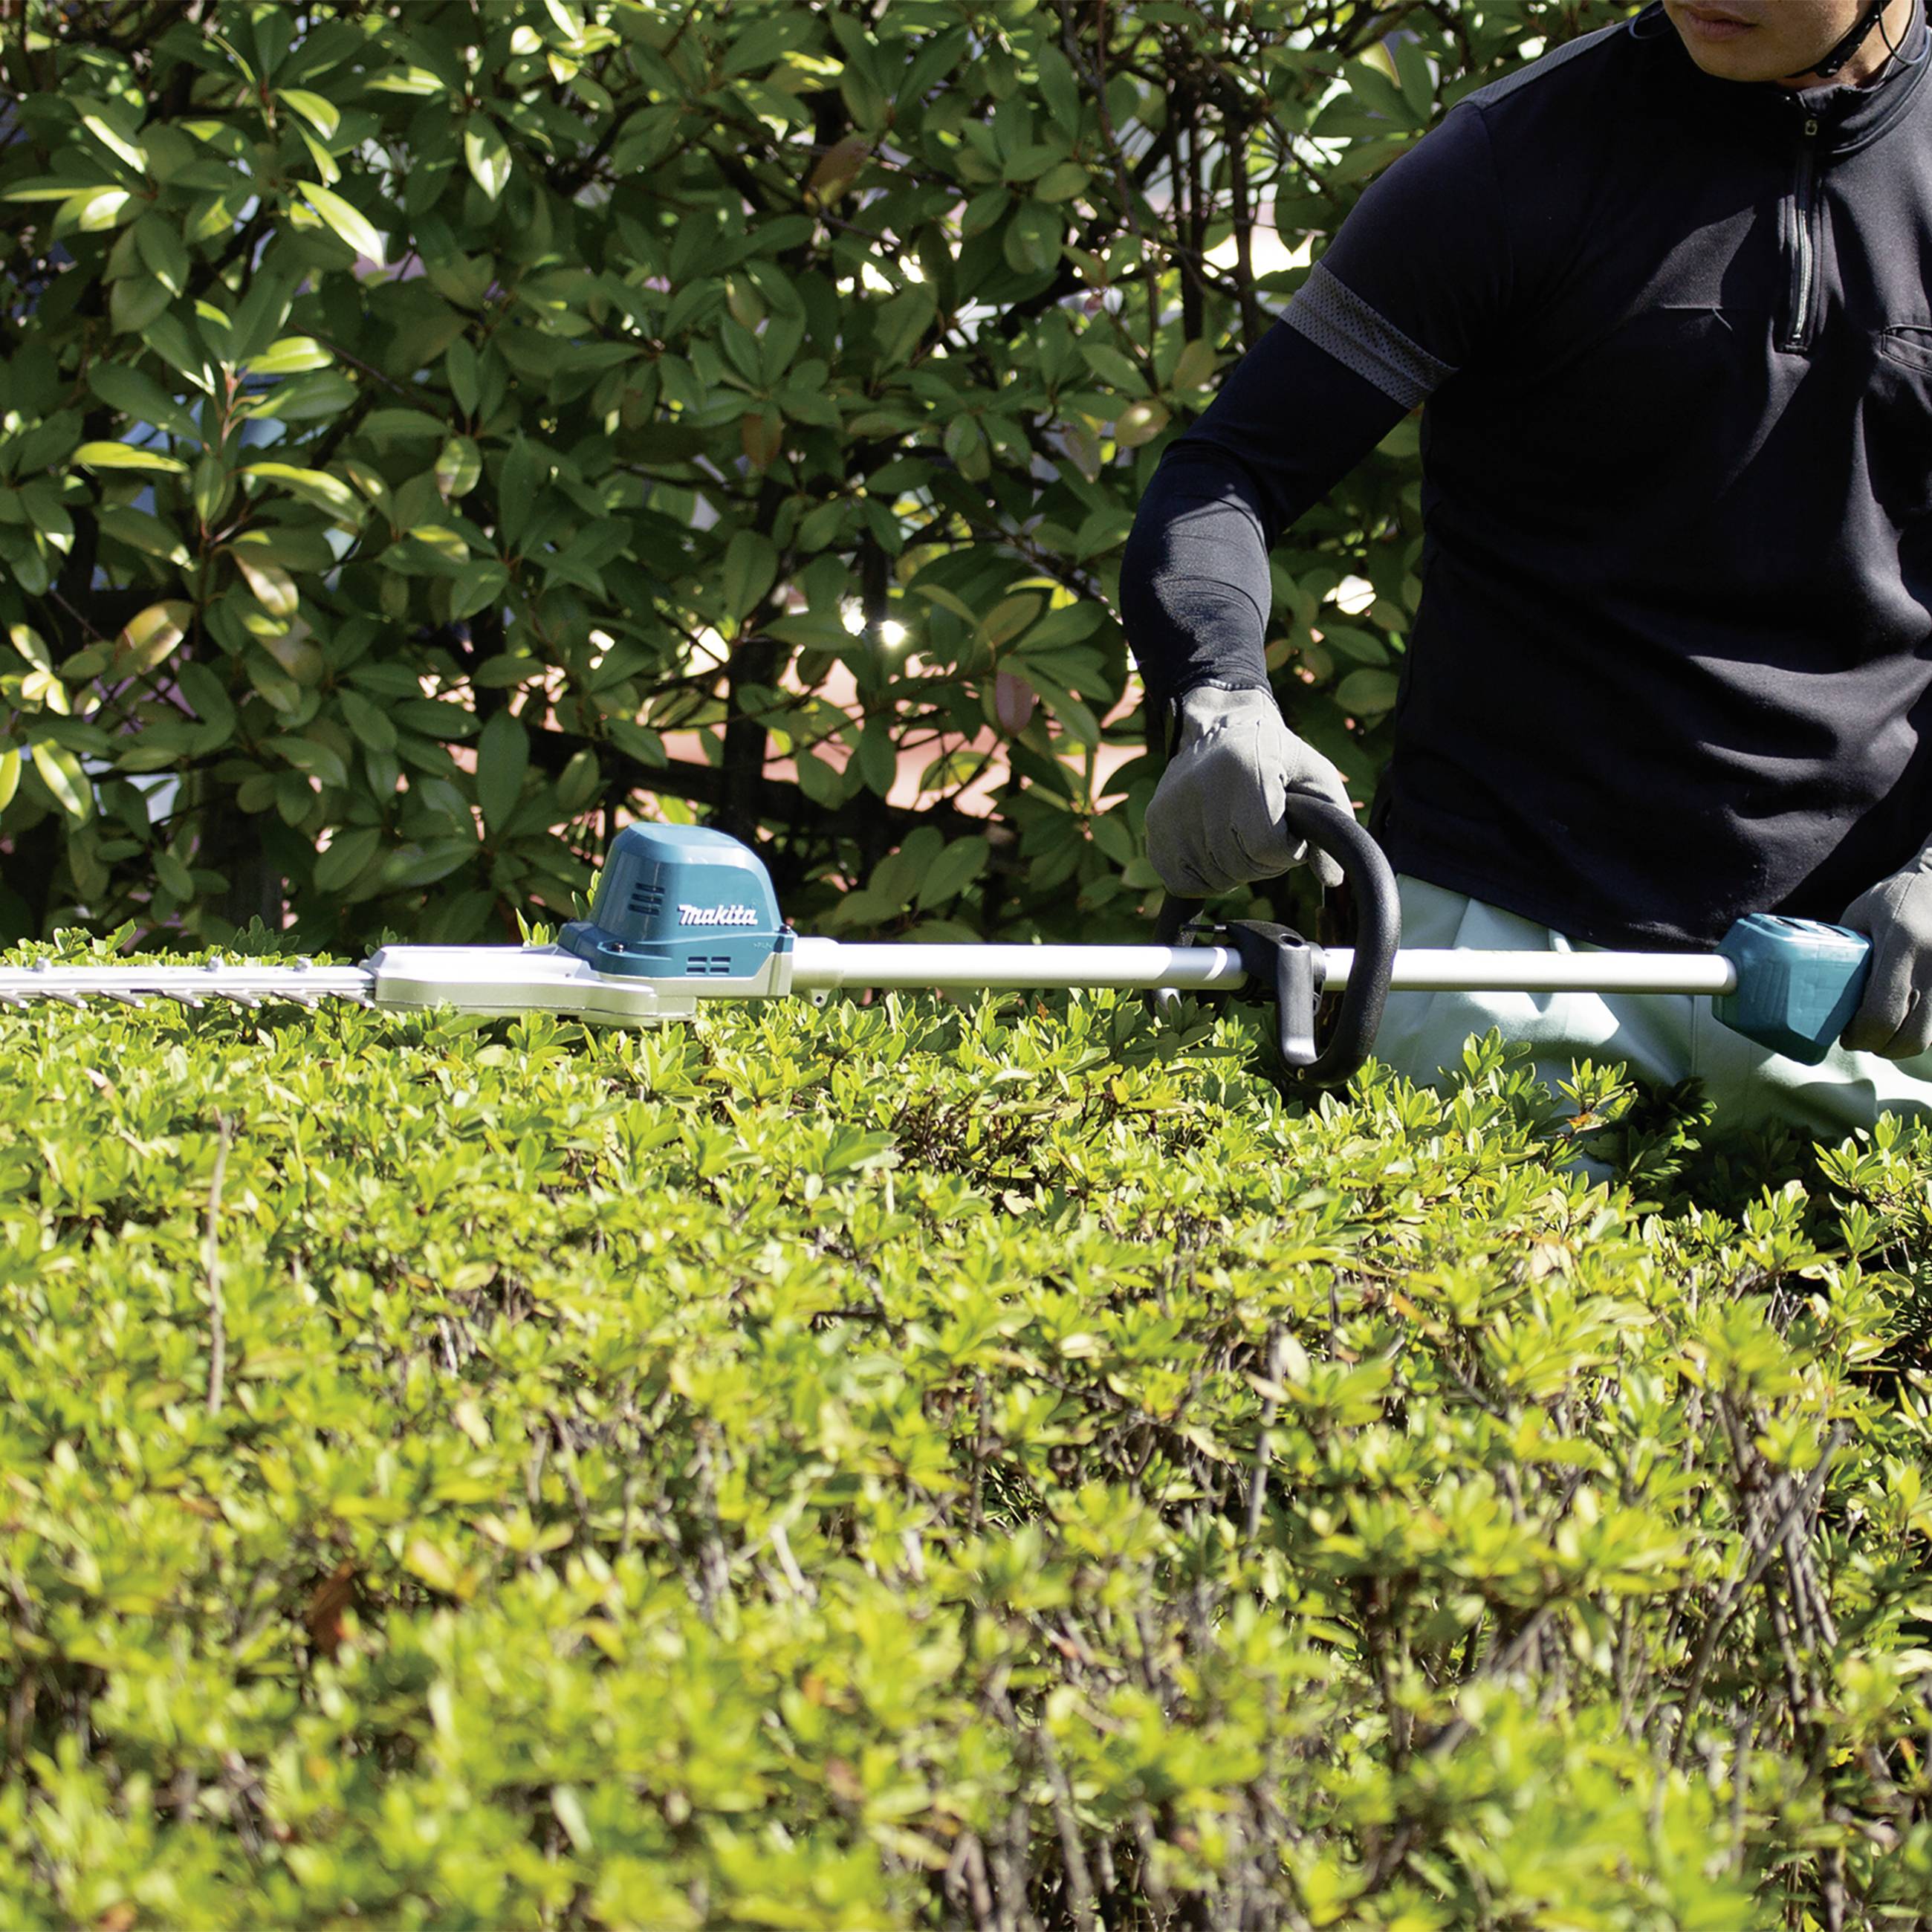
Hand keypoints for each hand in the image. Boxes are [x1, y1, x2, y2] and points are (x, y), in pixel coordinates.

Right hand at [1144, 685, 1353, 895]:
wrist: (1217, 727)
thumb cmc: (1275, 755)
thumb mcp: (1315, 775)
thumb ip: (1333, 825)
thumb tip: (1331, 878)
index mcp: (1246, 770)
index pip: (1268, 847)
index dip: (1287, 849)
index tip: (1286, 828)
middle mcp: (1201, 790)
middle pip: (1243, 866)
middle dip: (1264, 859)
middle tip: (1263, 830)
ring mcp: (1171, 811)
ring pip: (1216, 878)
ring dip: (1237, 868)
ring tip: (1239, 833)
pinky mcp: (1155, 827)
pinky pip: (1184, 883)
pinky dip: (1207, 876)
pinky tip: (1215, 847)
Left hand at [1840, 855, 1931, 1057]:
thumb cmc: (1896, 896)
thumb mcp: (1861, 916)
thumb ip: (1844, 952)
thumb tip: (1813, 992)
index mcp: (1903, 944)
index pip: (1881, 1015)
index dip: (1861, 1037)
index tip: (1845, 1036)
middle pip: (1911, 1038)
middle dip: (1882, 1047)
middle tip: (1863, 1038)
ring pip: (1930, 1037)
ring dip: (1904, 1042)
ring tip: (1884, 1028)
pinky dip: (1923, 1029)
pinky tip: (1907, 1015)